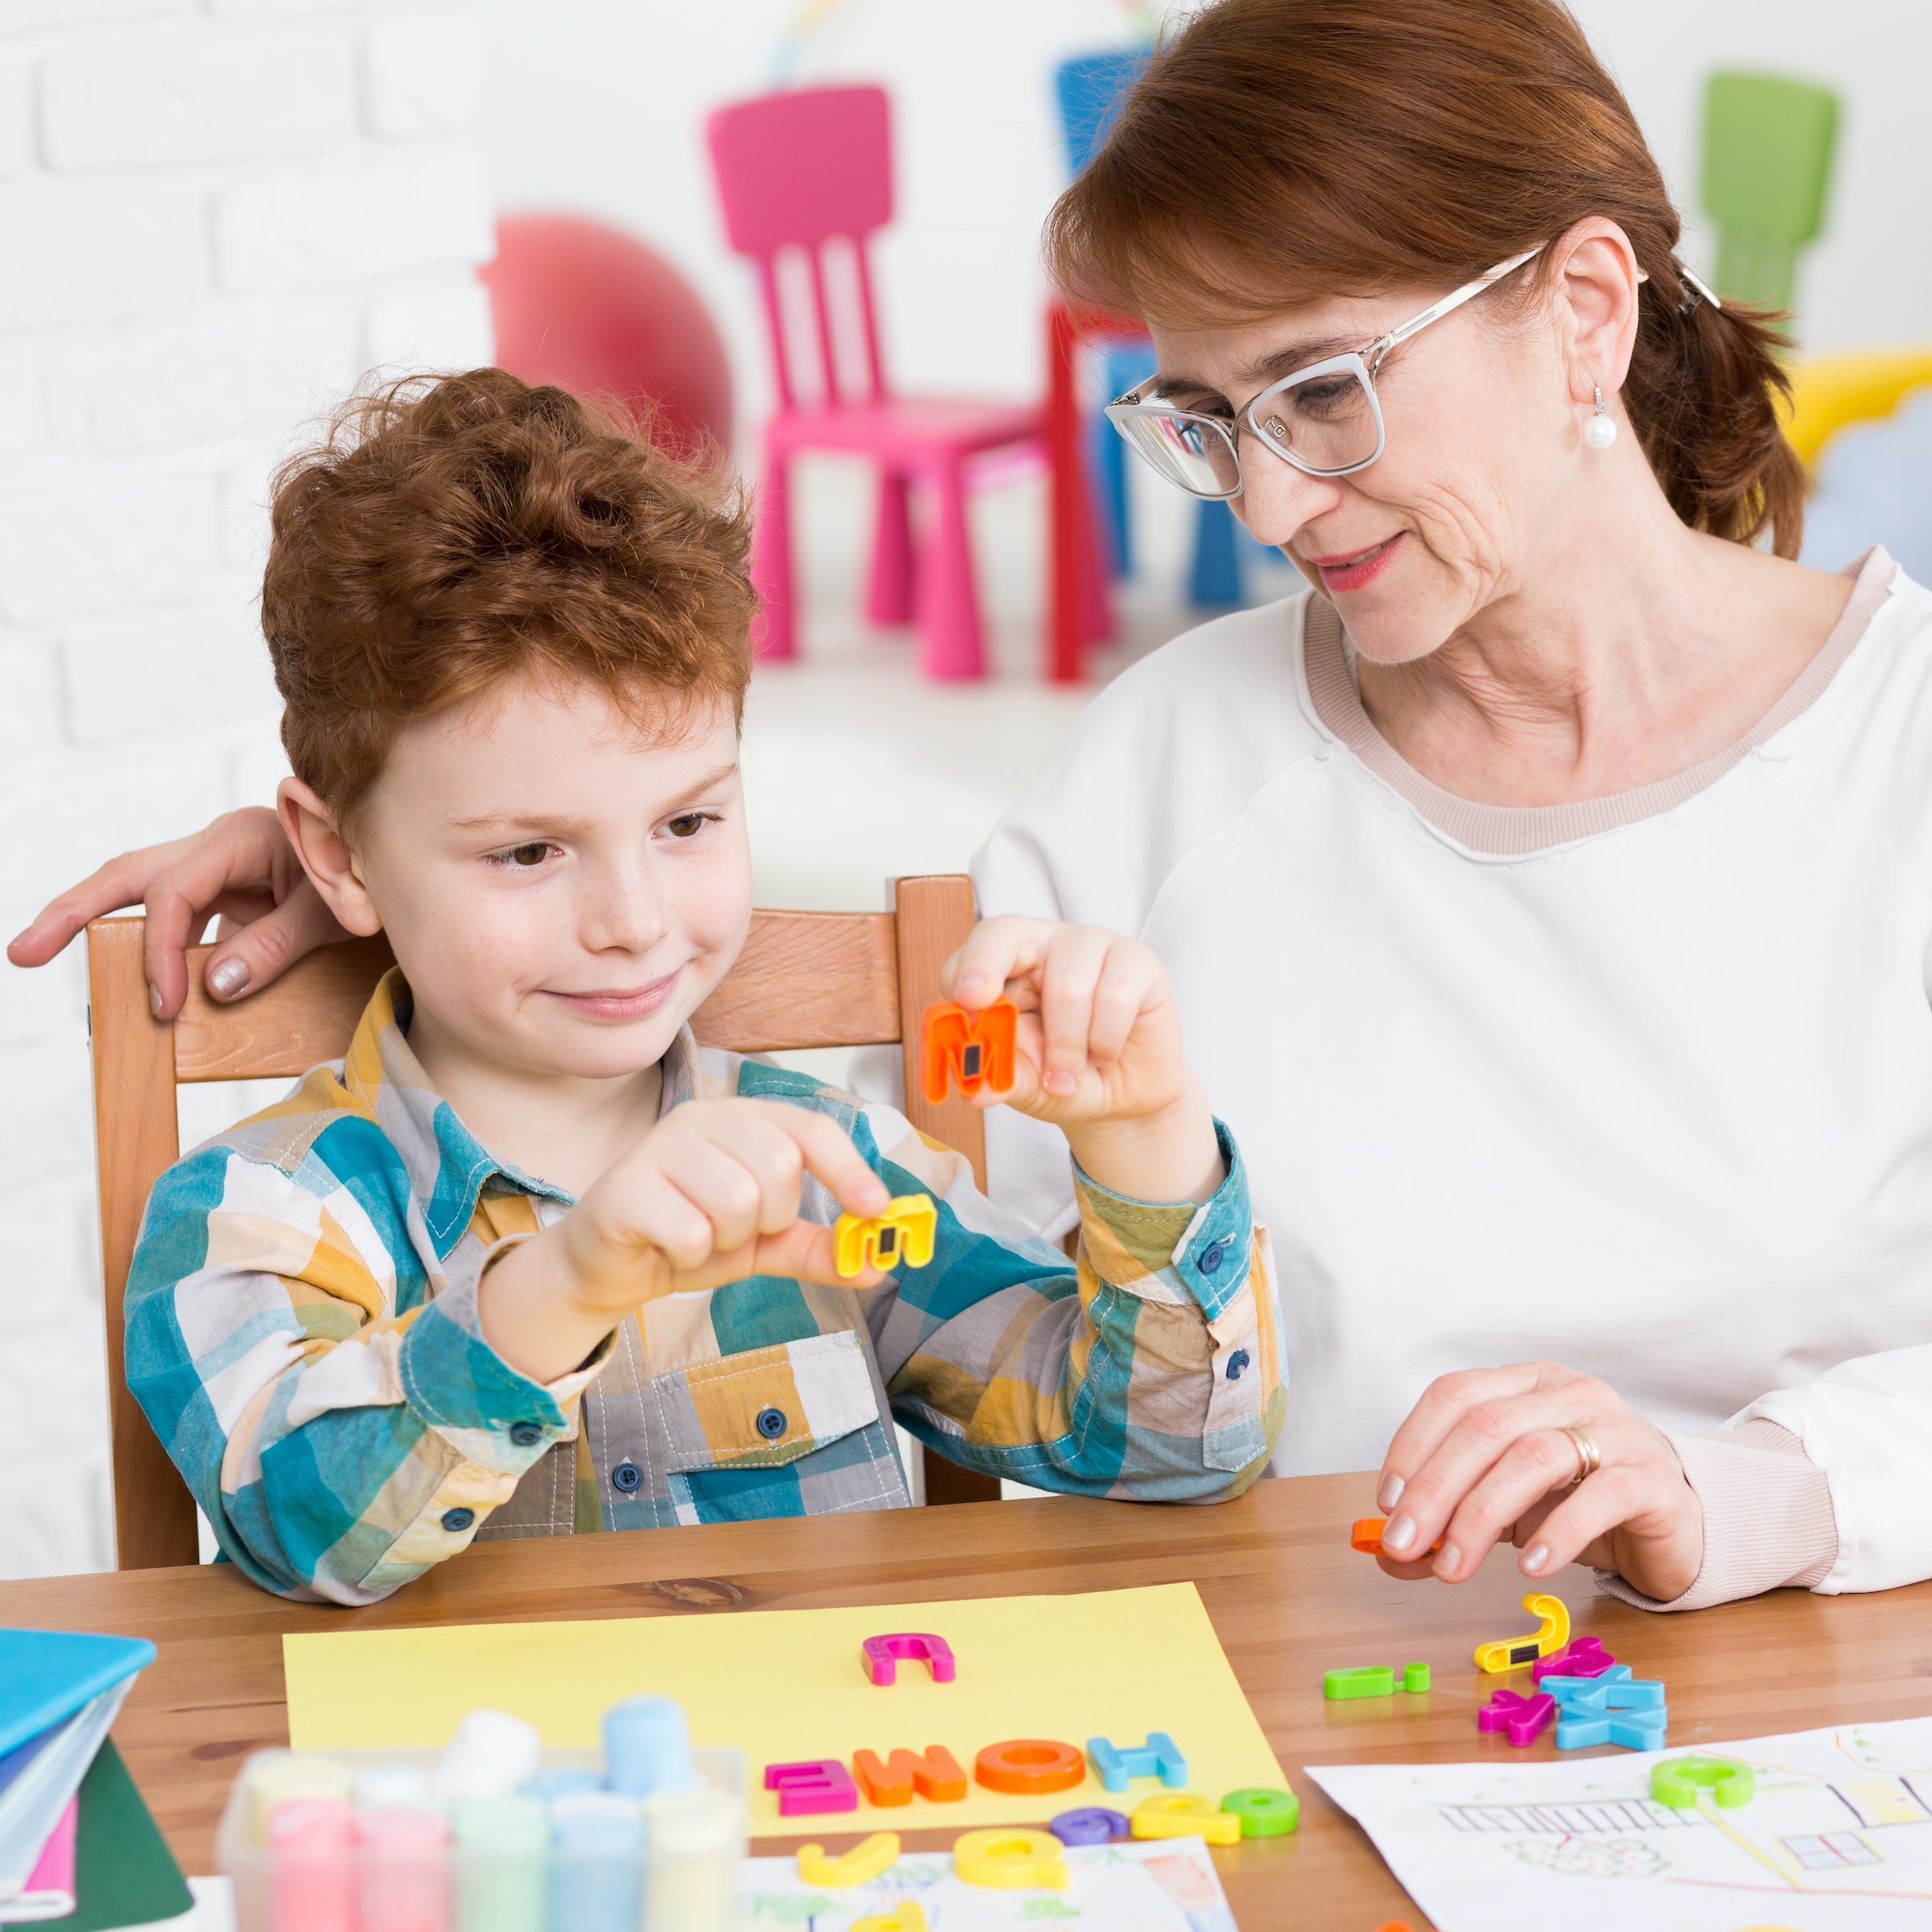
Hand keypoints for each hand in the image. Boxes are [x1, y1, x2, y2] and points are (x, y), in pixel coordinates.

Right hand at [7, 807, 346, 1017]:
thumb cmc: (366, 877)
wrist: (389, 861)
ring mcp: (217, 869)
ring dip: (99, 924)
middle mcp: (218, 846)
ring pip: (142, 893)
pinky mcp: (224, 893)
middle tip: (24, 953)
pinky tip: (152, 989)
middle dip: (73, 911)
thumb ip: (276, 945)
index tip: (164, 1003)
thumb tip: (213, 985)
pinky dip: (158, 950)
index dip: (161, 950)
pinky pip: (176, 919)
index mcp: (241, 838)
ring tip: (43, 952)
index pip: (175, 893)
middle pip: (128, 875)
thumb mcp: (332, 913)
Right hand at [478, 1100, 891, 1383]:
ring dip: (727, 1238)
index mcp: (741, 1120)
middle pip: (779, 1165)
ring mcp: (660, 1146)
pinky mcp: (628, 1187)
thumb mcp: (763, 1245)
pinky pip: (692, 1230)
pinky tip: (667, 1244)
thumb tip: (877, 1264)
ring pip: (737, 1199)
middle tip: (737, 1229)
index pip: (810, 1128)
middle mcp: (702, 1119)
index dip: (849, 1168)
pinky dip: (690, 1253)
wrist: (606, 1268)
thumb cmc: (685, 1239)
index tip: (876, 1209)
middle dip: (770, 1217)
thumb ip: (817, 1247)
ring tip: (699, 1236)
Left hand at [943, 916, 1221, 1203]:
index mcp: (1004, 965)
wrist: (1122, 1100)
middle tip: (976, 1002)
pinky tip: (1105, 1053)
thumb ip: (999, 1079)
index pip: (974, 950)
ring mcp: (1092, 945)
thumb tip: (973, 1089)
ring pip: (1066, 985)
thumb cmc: (1063, 1079)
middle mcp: (1044, 943)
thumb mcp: (1024, 1085)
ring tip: (1067, 1077)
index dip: (964, 971)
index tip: (963, 1003)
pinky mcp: (1137, 962)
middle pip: (1006, 933)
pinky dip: (1104, 1041)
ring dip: (1065, 1047)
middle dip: (986, 967)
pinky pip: (1114, 996)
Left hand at [1372, 1361, 1704, 1603]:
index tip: (1387, 1502)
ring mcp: (1616, 1430)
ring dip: (1482, 1515)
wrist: (1674, 1523)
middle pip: (1486, 1427)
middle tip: (1404, 1545)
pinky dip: (1558, 1532)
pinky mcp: (1653, 1478)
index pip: (1454, 1395)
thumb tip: (1389, 1553)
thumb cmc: (1577, 1503)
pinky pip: (1601, 1496)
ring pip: (1535, 1456)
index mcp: (1525, 1384)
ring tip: (1453, 1567)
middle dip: (1435, 1489)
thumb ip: (1447, 1523)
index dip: (1413, 1445)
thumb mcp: (1504, 1509)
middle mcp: (1569, 1393)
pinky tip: (1531, 1566)